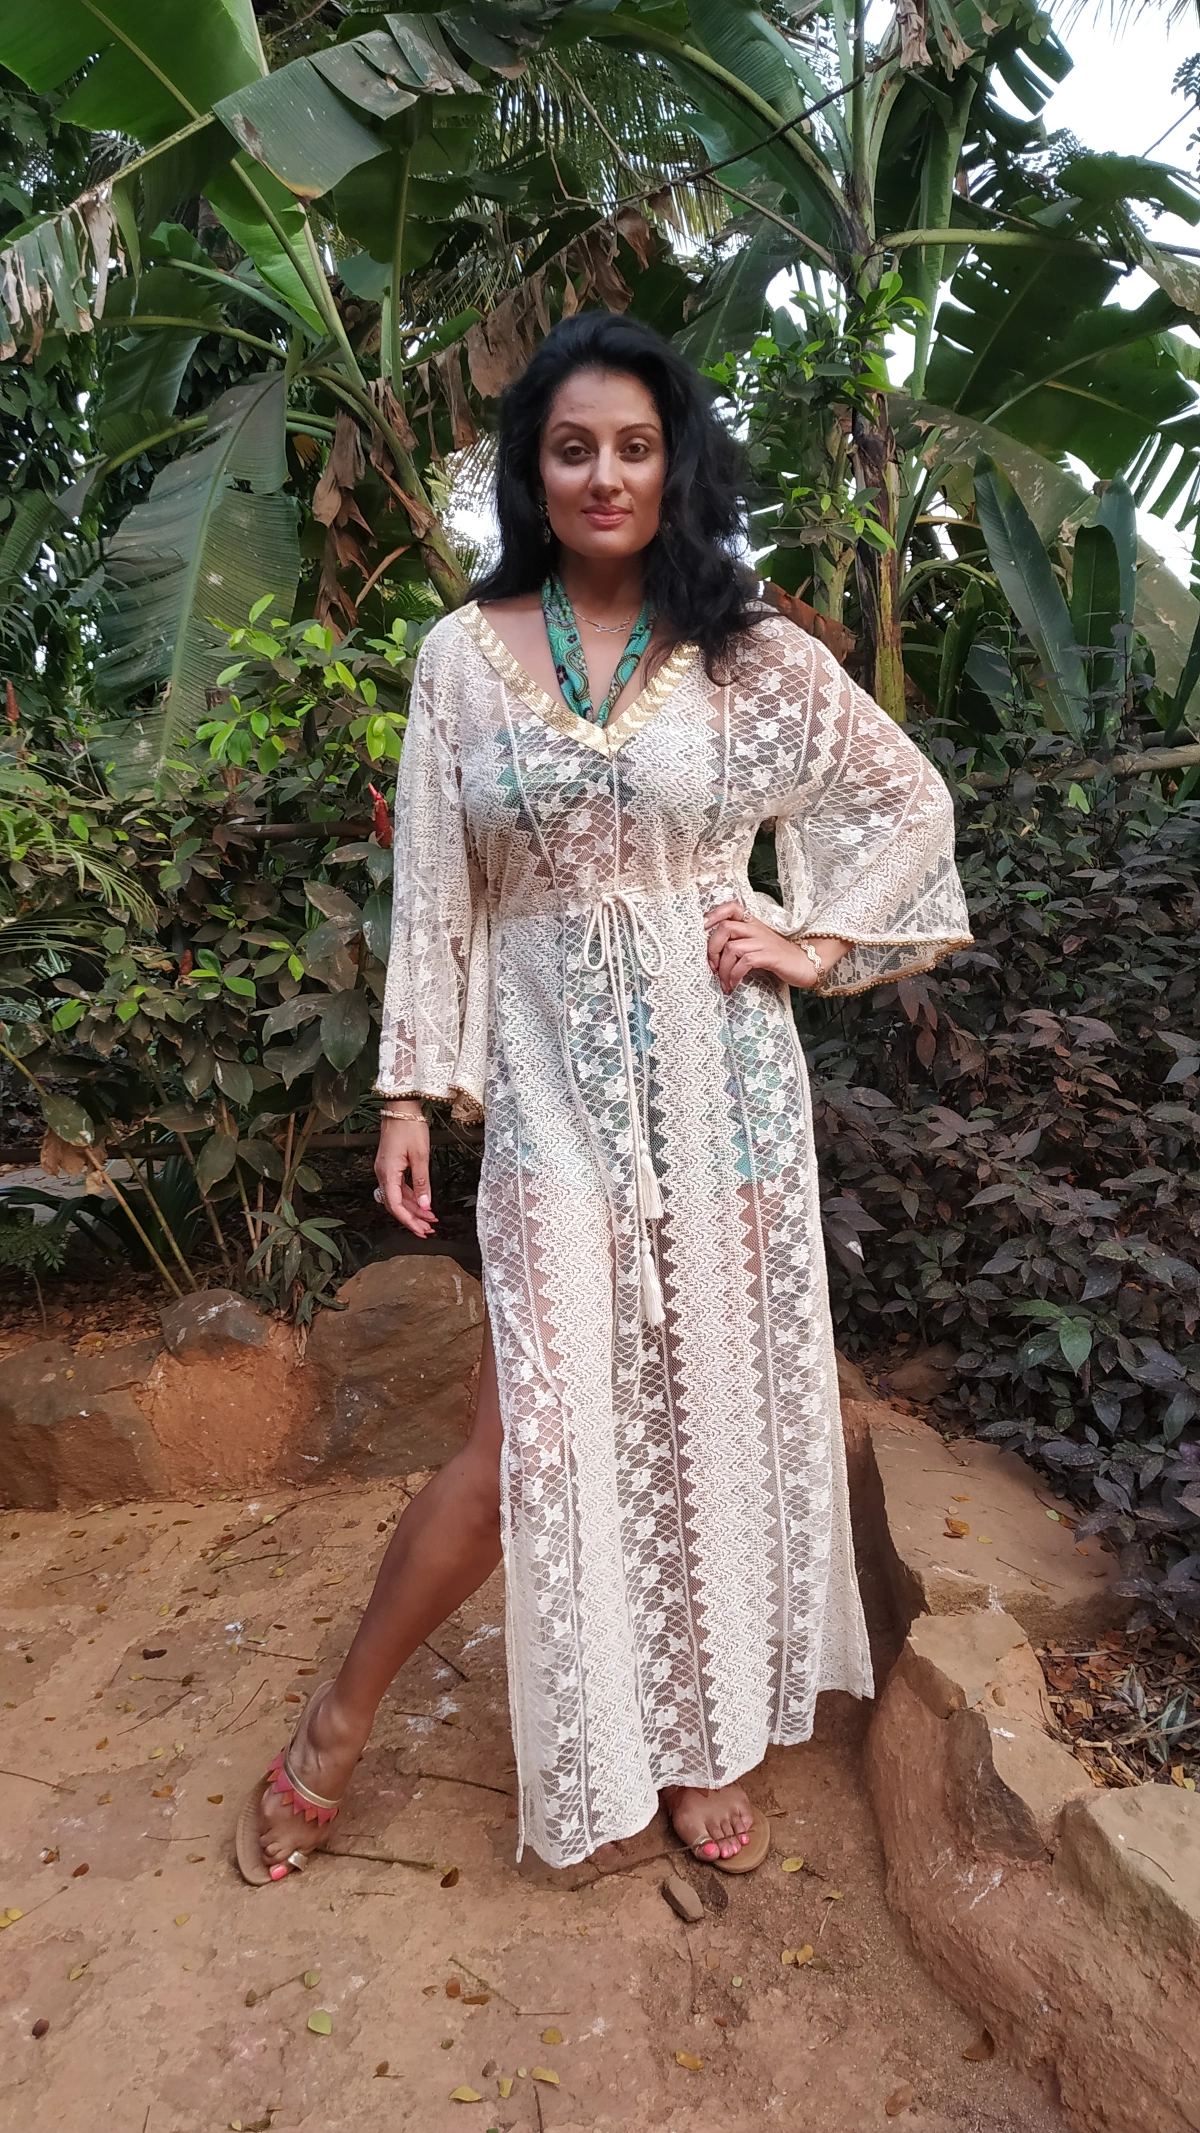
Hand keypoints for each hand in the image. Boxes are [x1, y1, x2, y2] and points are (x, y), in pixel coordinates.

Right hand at [374, 1114, 436, 1237]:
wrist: (400, 1107)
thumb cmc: (409, 1126)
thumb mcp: (420, 1156)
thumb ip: (423, 1183)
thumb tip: (426, 1206)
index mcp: (388, 1173)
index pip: (395, 1205)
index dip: (409, 1221)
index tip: (422, 1230)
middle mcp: (382, 1174)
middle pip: (395, 1204)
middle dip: (412, 1219)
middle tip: (429, 1229)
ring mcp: (385, 1170)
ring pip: (398, 1196)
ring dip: (413, 1208)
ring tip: (430, 1218)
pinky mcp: (389, 1165)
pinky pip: (399, 1187)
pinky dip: (411, 1196)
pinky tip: (422, 1202)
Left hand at [703, 902, 849, 995]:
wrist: (805, 964)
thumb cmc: (778, 958)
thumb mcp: (756, 945)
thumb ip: (738, 944)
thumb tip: (712, 956)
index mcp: (752, 924)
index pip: (731, 907)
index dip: (714, 914)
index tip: (703, 927)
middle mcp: (756, 930)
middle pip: (724, 928)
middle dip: (712, 949)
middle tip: (712, 968)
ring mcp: (763, 942)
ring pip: (732, 948)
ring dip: (723, 969)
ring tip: (724, 982)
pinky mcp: (770, 956)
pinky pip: (745, 962)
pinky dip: (735, 975)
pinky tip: (735, 984)